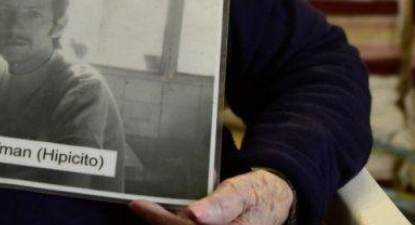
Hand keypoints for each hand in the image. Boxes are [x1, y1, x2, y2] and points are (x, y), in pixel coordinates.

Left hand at [130, 170, 294, 224]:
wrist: (274, 199)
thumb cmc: (258, 193)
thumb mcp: (241, 192)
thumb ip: (220, 204)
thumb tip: (195, 214)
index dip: (160, 220)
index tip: (139, 206)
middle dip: (159, 223)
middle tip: (139, 207)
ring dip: (166, 223)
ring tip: (149, 210)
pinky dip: (176, 222)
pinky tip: (166, 215)